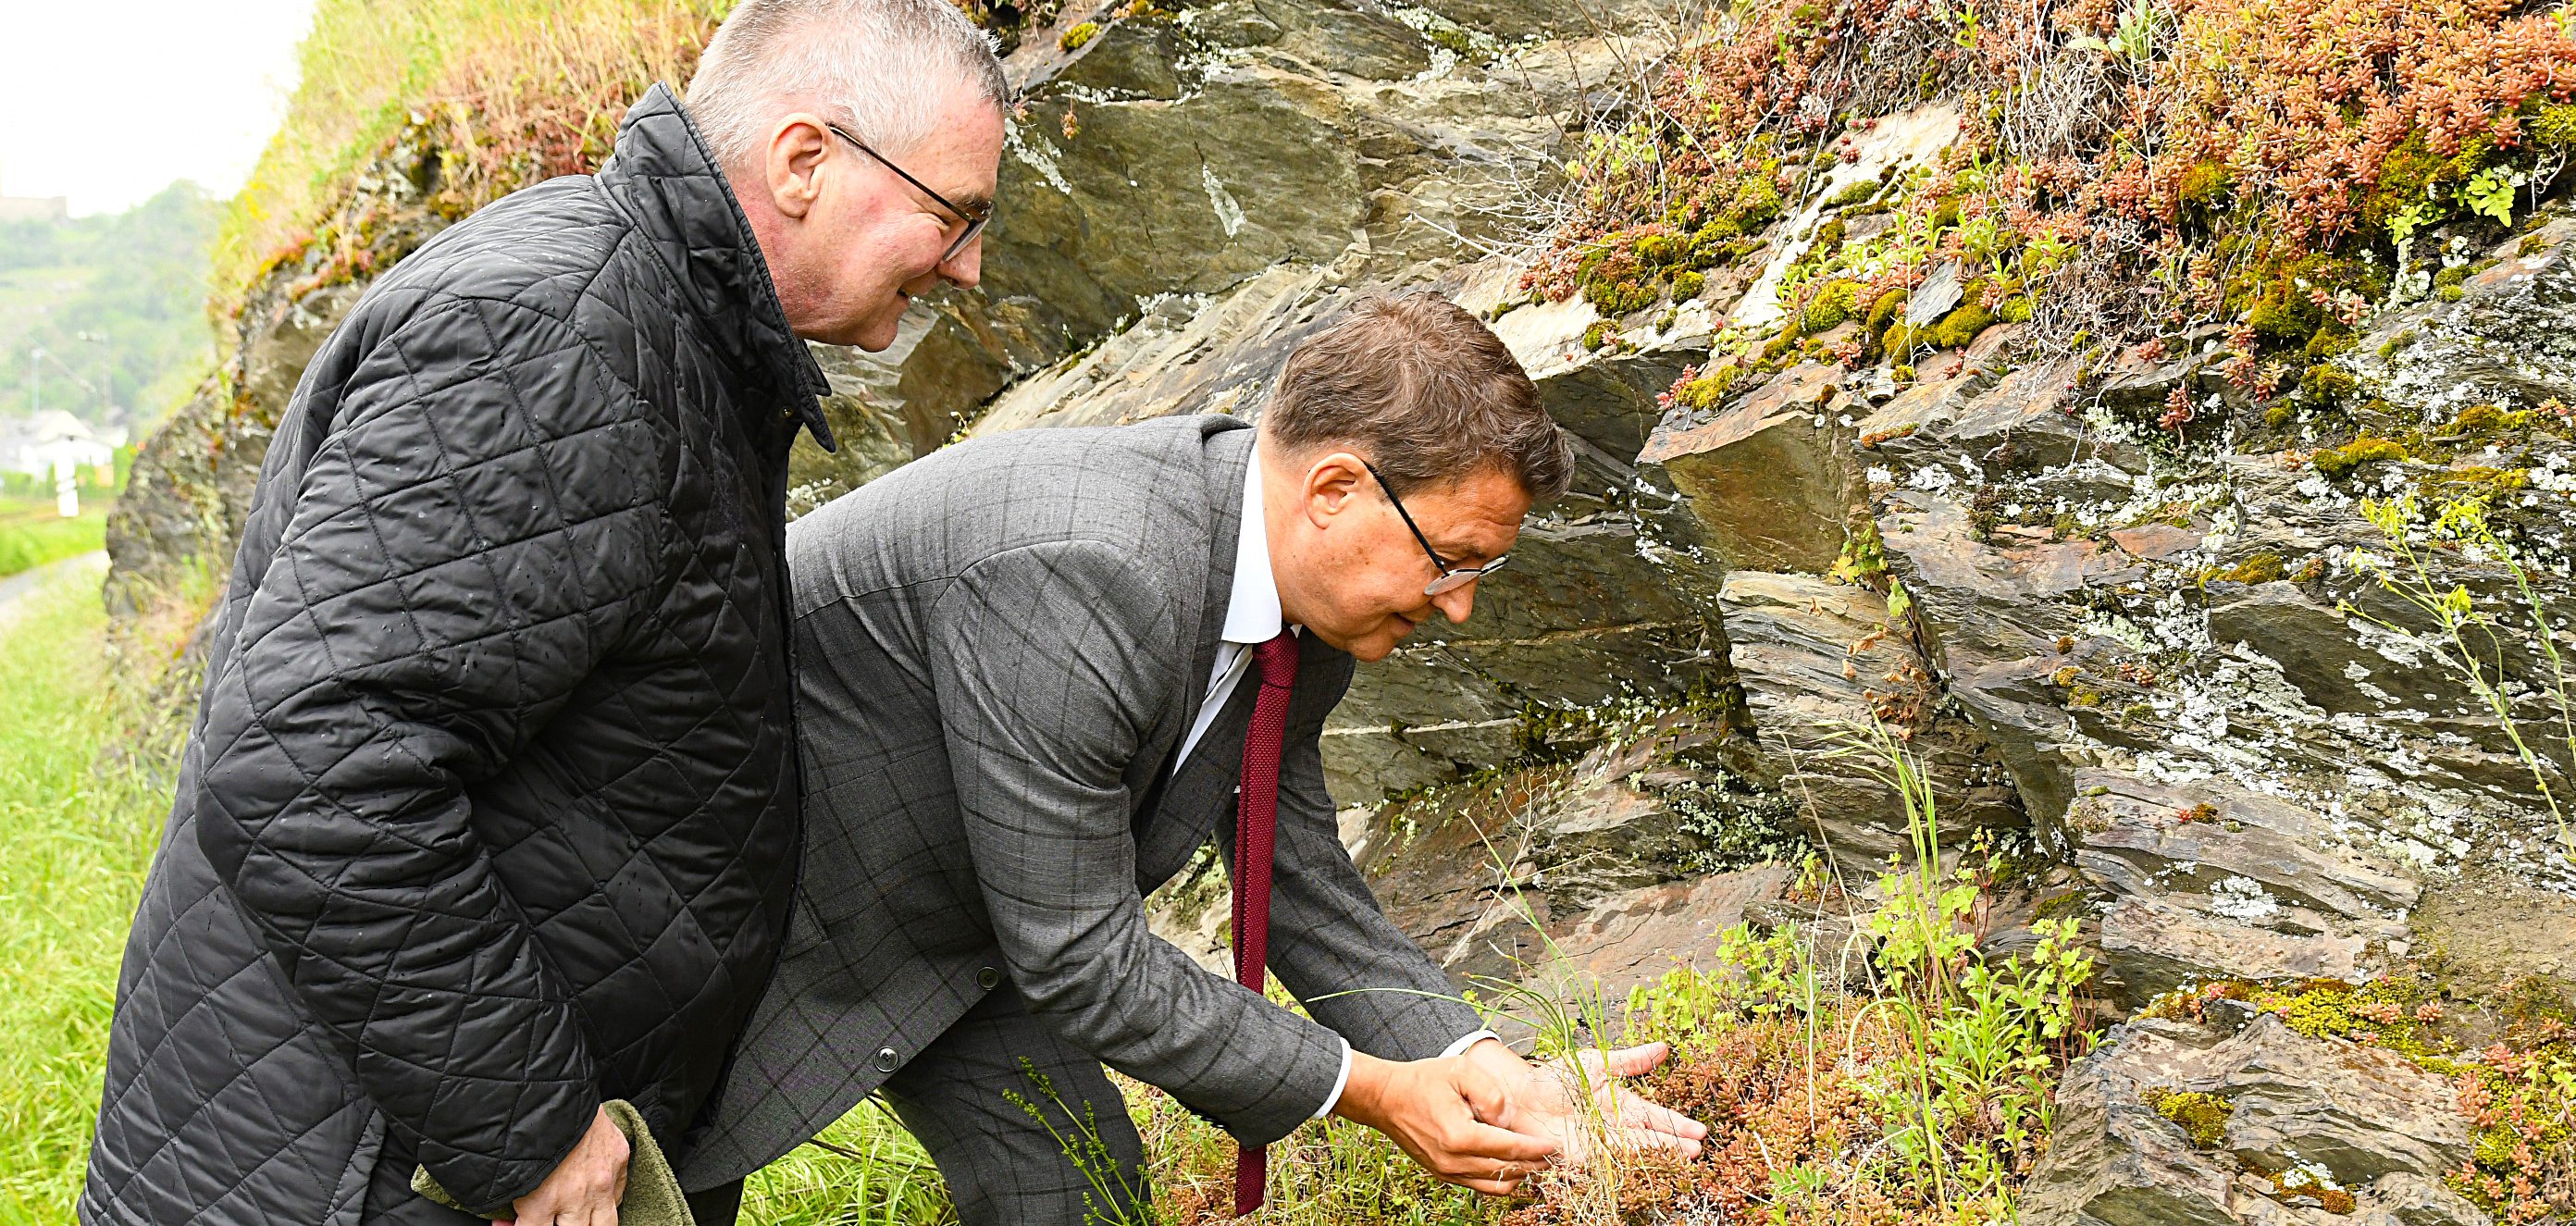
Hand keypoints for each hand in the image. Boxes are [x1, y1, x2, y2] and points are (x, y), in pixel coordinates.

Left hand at [503, 1106, 628, 1225]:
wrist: (552, 1084)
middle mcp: (576, 1196)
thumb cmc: (524, 1123)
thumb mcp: (510, 1169)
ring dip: (589, 1224)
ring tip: (576, 1217)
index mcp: (542, 1200)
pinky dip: (606, 1200)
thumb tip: (507, 1220)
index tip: (510, 1224)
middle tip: (549, 1218)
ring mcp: (602, 1179)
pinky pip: (619, 1194)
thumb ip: (514, 1201)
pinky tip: (592, 1197)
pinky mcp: (619, 1159)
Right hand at [1331, 1050, 1560, 1194]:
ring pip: (1495, 1186)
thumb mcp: (1460, 1072)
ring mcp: (1447, 1172)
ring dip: (1519, 1175)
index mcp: (1460, 1136)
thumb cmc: (1421, 1081)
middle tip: (1554, 1157)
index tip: (1555, 1147)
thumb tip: (1508, 1119)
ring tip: (1536, 1162)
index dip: (1536, 1149)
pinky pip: (1479, 1186)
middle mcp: (1454, 1161)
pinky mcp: (1443, 1174)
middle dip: (1534, 1165)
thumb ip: (1491, 1094)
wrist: (1385, 1099)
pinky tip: (1511, 1166)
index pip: (1510, 1149)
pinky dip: (1499, 1179)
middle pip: (1507, 1171)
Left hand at [1459, 1038, 1707, 1166]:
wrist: (1519, 1094)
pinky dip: (1628, 1162)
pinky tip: (1646, 1164)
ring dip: (1658, 1154)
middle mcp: (1614, 1126)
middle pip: (1649, 1136)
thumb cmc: (1555, 1077)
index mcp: (1620, 1103)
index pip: (1653, 1115)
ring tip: (1682, 1157)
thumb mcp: (1597, 1063)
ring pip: (1635, 1149)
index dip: (1675, 1124)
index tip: (1698, 1130)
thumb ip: (1630, 1060)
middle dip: (1673, 1143)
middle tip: (1697, 1149)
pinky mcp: (1582, 1156)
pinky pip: (1609, 1160)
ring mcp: (1600, 1142)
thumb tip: (1664, 1048)